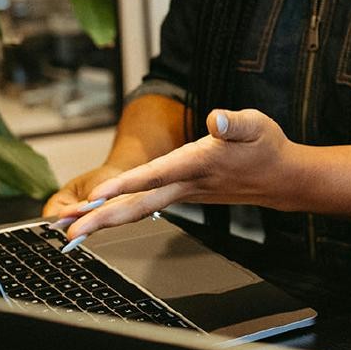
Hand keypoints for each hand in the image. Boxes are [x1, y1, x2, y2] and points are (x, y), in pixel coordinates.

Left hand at [56, 109, 297, 239]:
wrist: (281, 179)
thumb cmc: (267, 147)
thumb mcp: (257, 124)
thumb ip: (235, 121)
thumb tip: (215, 118)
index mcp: (201, 164)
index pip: (157, 175)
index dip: (126, 184)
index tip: (98, 194)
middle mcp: (188, 185)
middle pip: (139, 205)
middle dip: (102, 219)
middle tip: (68, 231)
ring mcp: (184, 194)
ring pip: (139, 209)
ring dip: (104, 219)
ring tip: (69, 228)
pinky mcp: (183, 195)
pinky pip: (146, 207)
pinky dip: (120, 213)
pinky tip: (100, 217)